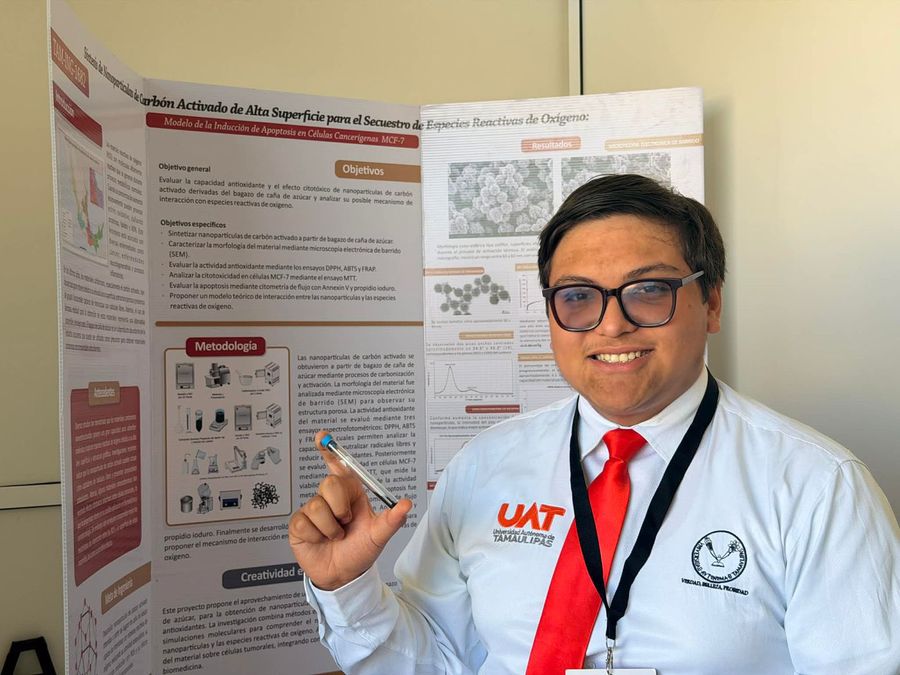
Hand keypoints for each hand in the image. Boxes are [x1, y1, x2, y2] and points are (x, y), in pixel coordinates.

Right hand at [289, 430, 412, 589]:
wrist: (343, 576)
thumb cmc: (360, 552)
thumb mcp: (379, 536)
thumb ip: (392, 520)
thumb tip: (406, 504)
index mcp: (350, 494)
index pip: (339, 467)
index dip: (329, 450)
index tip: (322, 436)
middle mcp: (331, 498)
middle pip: (329, 484)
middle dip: (341, 506)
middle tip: (347, 522)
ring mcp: (313, 510)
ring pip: (316, 506)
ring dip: (330, 527)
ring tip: (335, 536)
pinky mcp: (299, 524)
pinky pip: (304, 522)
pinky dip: (316, 535)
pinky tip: (320, 540)